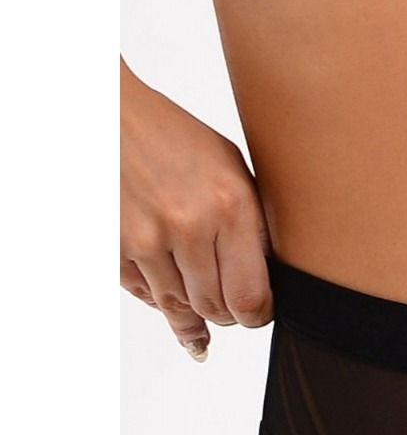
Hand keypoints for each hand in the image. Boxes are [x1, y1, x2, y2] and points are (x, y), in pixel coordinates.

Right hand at [120, 59, 272, 357]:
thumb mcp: (233, 169)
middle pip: (215, 308)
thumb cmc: (179, 139)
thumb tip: (265, 274)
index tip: (261, 312)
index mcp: (232, 205)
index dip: (258, 314)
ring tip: (208, 312)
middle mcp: (190, 226)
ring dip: (196, 313)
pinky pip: (145, 294)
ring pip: (179, 307)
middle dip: (229, 316)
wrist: (113, 119)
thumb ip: (251, 221)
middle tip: (236, 313)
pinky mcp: (115, 248)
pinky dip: (162, 300)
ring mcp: (148, 240)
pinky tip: (176, 299)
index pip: (250, 294)